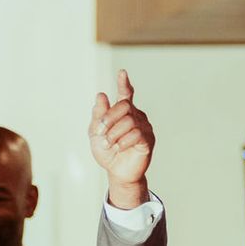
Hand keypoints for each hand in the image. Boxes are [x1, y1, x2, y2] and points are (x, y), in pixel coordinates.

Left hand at [89, 69, 154, 204]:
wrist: (116, 172)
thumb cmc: (108, 152)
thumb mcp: (96, 133)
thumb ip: (98, 115)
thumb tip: (101, 95)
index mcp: (124, 113)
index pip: (126, 94)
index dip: (124, 83)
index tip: (122, 72)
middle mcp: (136, 116)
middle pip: (124, 105)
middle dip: (109, 118)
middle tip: (100, 133)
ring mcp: (144, 127)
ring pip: (128, 121)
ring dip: (113, 134)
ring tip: (110, 145)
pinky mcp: (148, 140)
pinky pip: (136, 134)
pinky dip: (123, 141)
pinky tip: (118, 148)